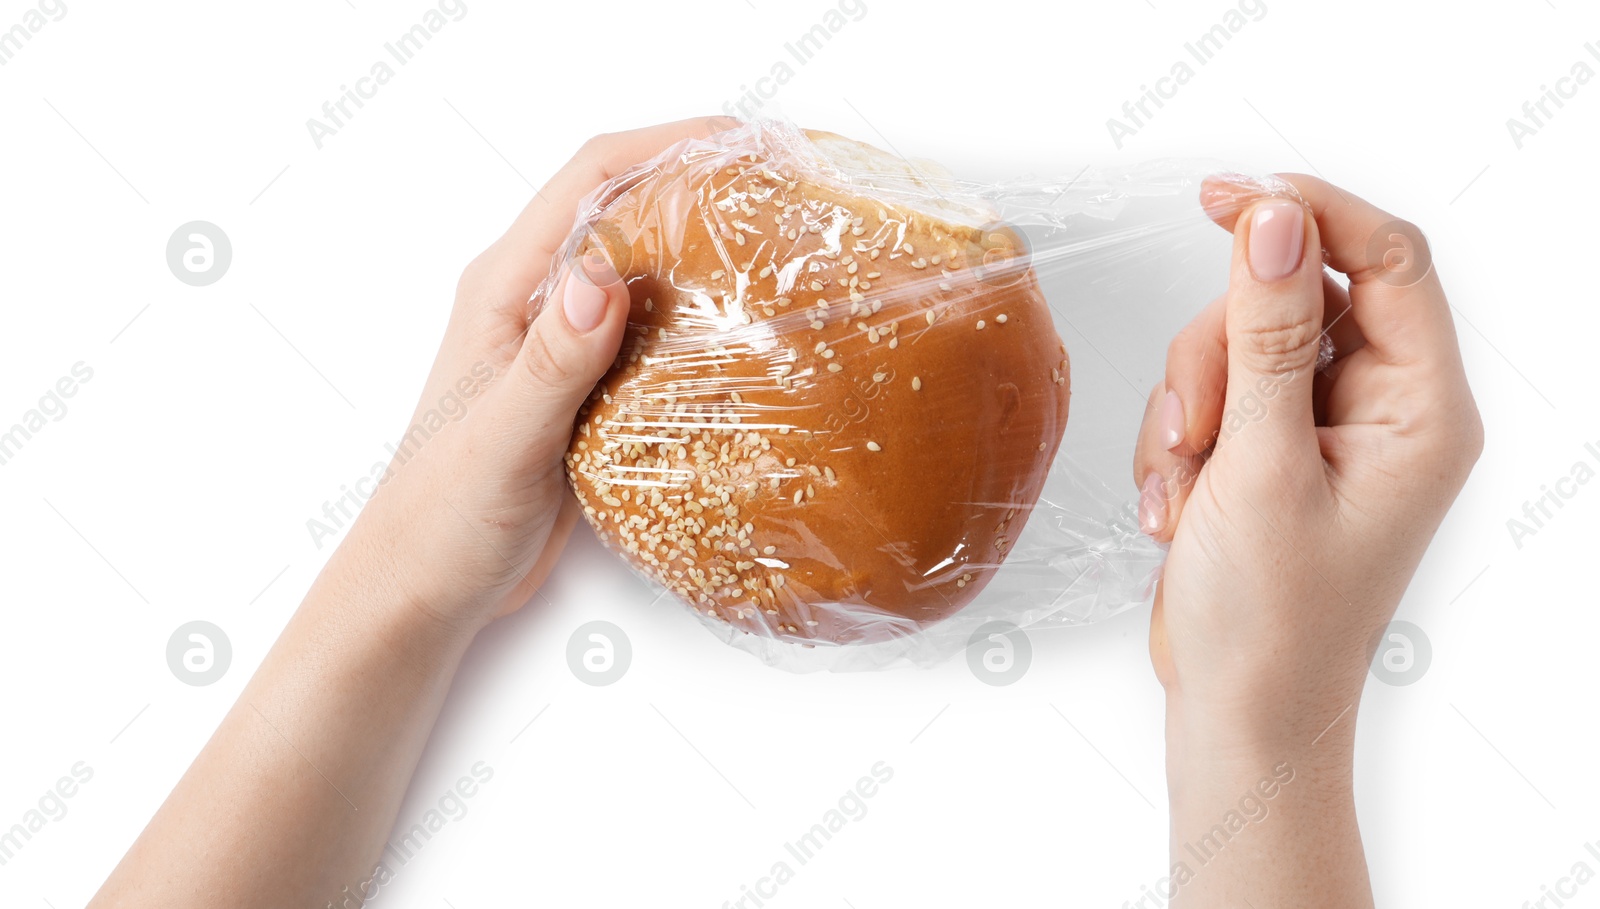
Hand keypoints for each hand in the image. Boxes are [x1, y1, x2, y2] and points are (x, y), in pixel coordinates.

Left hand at [337, 117, 736, 636]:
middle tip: (776, 191)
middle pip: (622, 211)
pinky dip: (696, 322)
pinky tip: (743, 337)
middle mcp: (535, 302)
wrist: (424, 586)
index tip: (738, 141)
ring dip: (701, 254)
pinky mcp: (586, 391)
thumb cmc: (443, 515)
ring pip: (642, 272)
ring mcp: (562, 346)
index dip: (663, 145)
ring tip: (776, 250)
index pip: (589, 182)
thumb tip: (604, 277)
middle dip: (694, 187)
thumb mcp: (502, 438)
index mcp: (504, 288)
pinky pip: (650, 335)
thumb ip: (552, 360)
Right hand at [1133, 175, 1482, 736]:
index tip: (1222, 198)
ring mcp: (1321, 428)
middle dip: (1219, 353)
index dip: (1307, 213)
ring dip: (1187, 407)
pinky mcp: (1269, 449)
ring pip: (1237, 343)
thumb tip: (1274, 220)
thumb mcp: (1261, 467)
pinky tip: (1176, 509)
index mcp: (1422, 410)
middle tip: (1192, 428)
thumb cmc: (1271, 621)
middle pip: (1293, 297)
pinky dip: (1176, 441)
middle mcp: (1382, 408)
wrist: (1238, 714)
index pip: (1386, 257)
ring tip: (1181, 490)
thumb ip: (1266, 336)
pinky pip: (1210, 392)